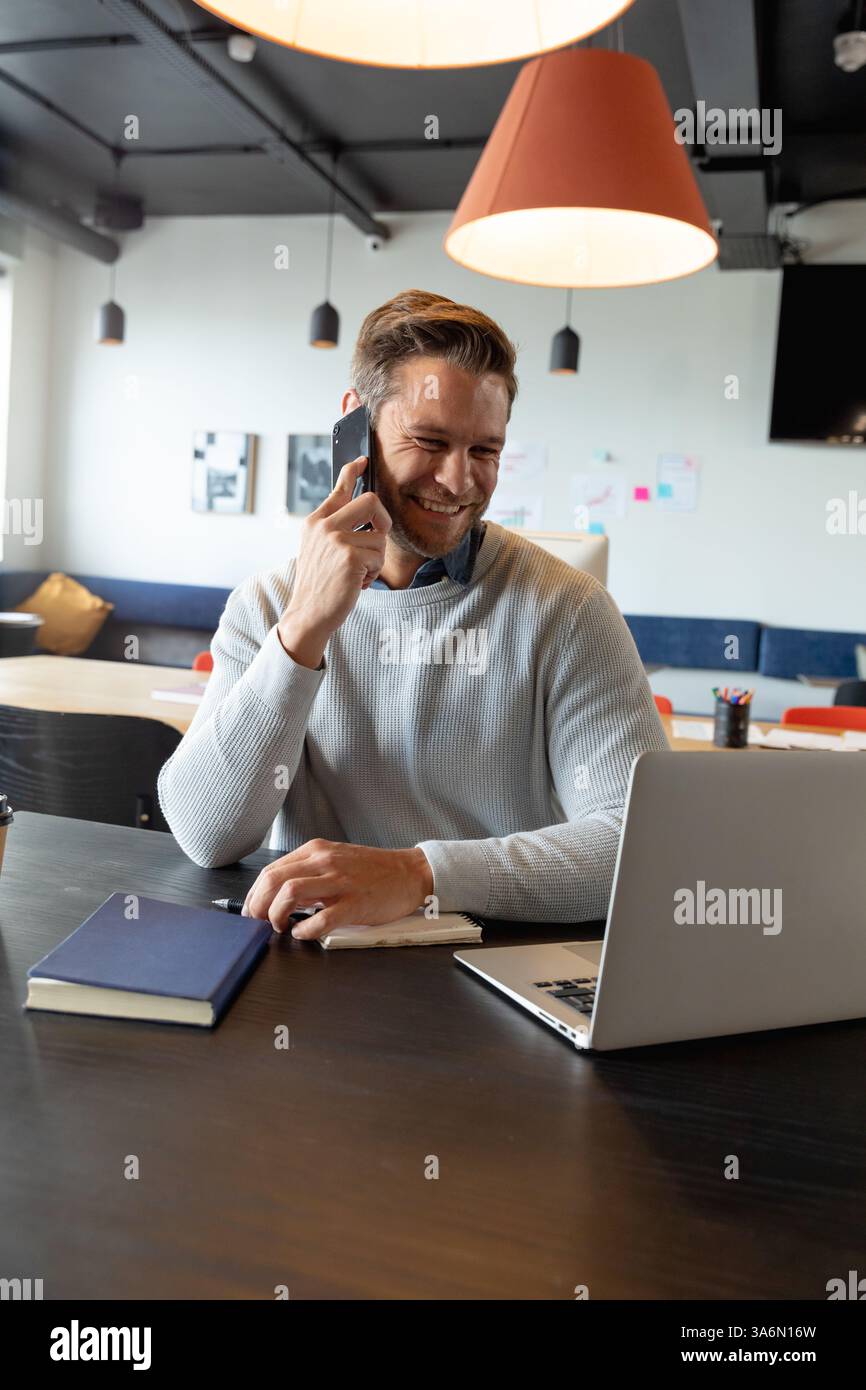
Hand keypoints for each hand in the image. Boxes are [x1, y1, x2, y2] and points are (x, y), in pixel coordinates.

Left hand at [242, 840, 434, 938]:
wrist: (410, 873)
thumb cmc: (372, 871)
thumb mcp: (335, 862)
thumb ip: (307, 875)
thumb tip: (278, 897)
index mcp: (316, 850)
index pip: (271, 871)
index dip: (253, 894)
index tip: (250, 911)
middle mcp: (324, 861)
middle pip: (273, 880)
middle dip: (257, 905)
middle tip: (257, 923)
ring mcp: (340, 881)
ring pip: (290, 893)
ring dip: (275, 915)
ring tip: (278, 927)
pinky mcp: (355, 903)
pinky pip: (321, 918)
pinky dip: (305, 929)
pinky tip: (302, 933)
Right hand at [278, 456, 391, 668]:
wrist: (308, 614)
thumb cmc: (318, 585)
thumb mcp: (319, 550)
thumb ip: (335, 530)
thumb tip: (366, 514)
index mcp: (315, 522)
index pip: (339, 489)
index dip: (353, 471)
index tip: (363, 461)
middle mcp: (324, 525)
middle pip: (371, 502)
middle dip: (383, 521)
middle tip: (376, 539)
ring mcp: (336, 539)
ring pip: (379, 537)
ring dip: (375, 559)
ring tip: (357, 573)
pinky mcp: (350, 556)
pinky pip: (378, 557)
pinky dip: (373, 574)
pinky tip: (357, 583)